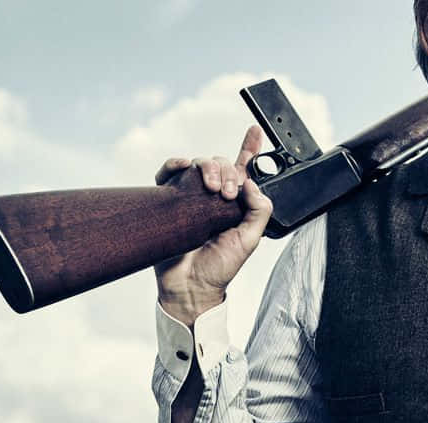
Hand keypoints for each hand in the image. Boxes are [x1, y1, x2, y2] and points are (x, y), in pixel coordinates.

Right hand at [152, 124, 274, 325]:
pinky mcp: (168, 200)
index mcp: (233, 203)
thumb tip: (250, 183)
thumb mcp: (250, 239)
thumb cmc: (219, 268)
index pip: (243, 170)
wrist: (190, 286)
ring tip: (211, 188)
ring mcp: (188, 197)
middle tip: (227, 192)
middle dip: (227, 170)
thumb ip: (259, 210)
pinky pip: (168, 172)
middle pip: (220, 164)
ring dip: (207, 168)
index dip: (250, 148)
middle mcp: (211, 197)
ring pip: (197, 165)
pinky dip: (174, 164)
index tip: (256, 131)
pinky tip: (182, 166)